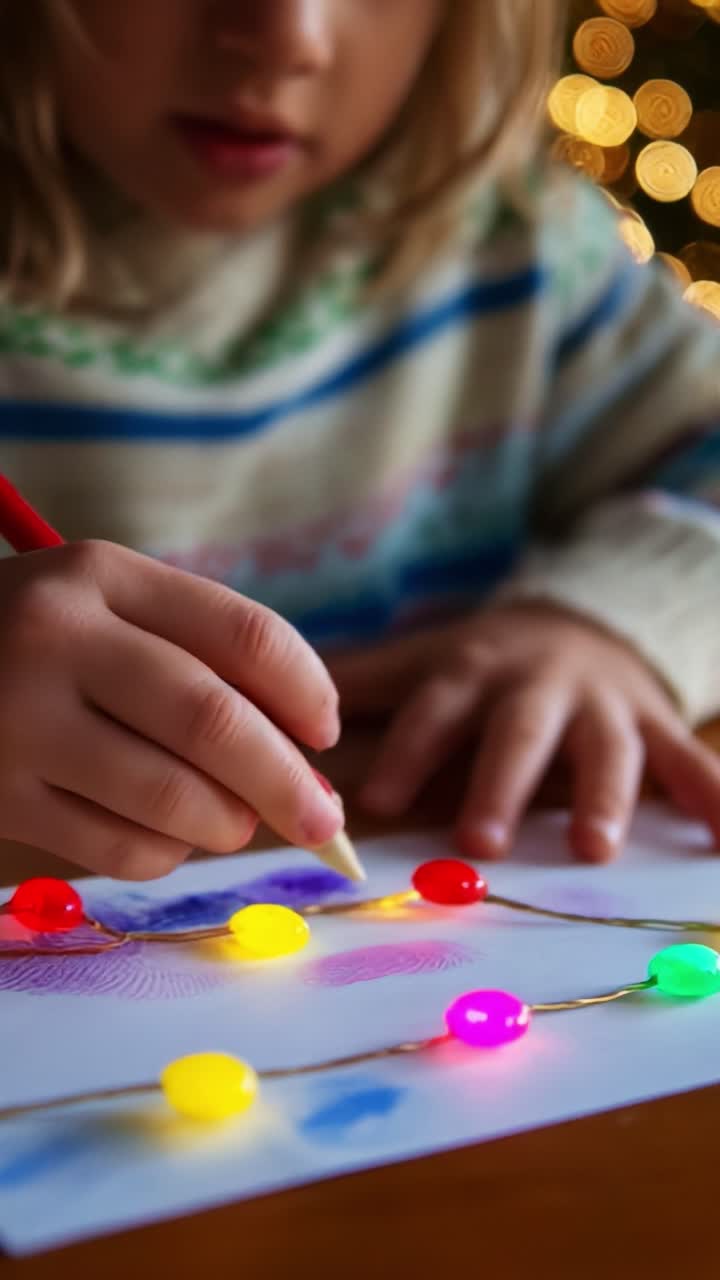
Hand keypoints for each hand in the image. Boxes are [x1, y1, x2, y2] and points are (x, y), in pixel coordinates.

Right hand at [0, 541, 341, 878]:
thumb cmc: (39, 639)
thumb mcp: (107, 606)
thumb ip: (199, 652)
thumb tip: (306, 748)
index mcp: (101, 574)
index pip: (243, 634)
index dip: (308, 692)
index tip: (326, 732)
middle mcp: (55, 637)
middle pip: (214, 723)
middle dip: (288, 783)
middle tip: (323, 820)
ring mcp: (17, 721)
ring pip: (171, 798)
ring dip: (229, 824)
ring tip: (235, 821)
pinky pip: (119, 849)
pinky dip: (167, 854)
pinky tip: (164, 833)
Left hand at [329, 604, 719, 861]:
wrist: (582, 622)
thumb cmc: (486, 661)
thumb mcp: (427, 658)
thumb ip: (361, 683)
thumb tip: (268, 704)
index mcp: (473, 669)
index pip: (436, 708)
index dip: (411, 749)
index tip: (382, 801)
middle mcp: (538, 685)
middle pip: (518, 732)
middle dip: (500, 782)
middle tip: (477, 842)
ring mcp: (603, 705)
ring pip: (606, 747)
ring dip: (603, 795)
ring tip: (592, 848)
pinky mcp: (654, 724)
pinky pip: (689, 761)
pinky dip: (711, 797)